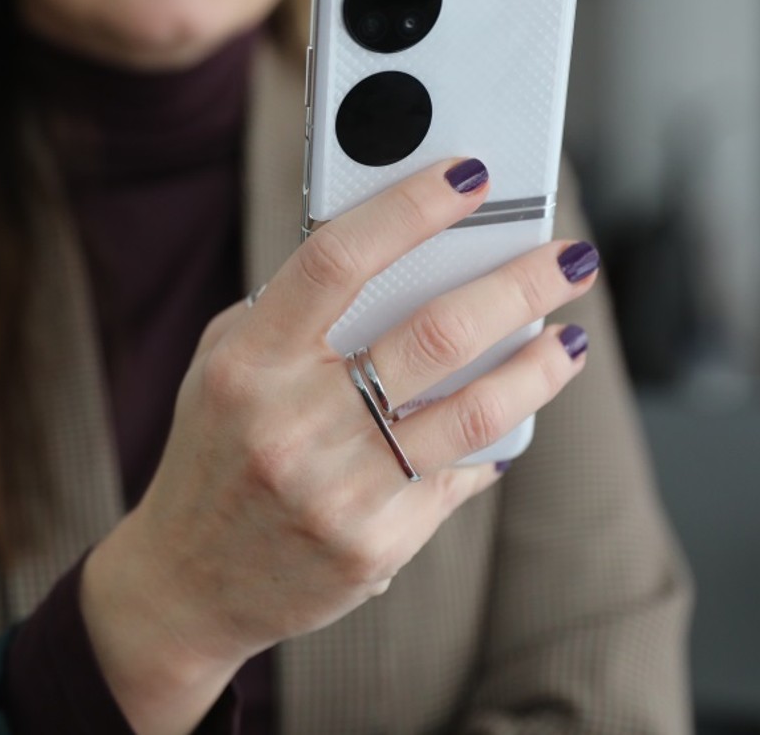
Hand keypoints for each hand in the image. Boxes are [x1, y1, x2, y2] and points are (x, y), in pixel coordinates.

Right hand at [80, 159, 598, 733]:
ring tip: (568, 340)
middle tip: (569, 258)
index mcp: (248, 364)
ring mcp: (338, 491)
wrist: (189, 583)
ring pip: (473, 413)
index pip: (337, 261)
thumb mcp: (227, 367)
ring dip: (538, 368)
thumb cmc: (216, 452)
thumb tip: (411, 260)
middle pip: (434, 334)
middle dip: (519, 284)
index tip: (472, 175)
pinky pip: (458, 474)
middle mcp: (292, 425)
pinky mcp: (376, 546)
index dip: (411, 208)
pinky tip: (511, 412)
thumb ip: (297, 314)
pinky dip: (493, 437)